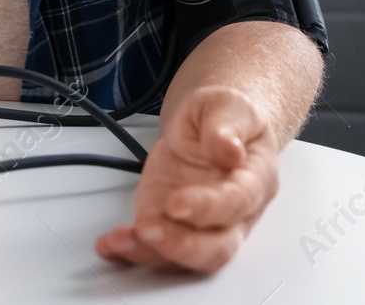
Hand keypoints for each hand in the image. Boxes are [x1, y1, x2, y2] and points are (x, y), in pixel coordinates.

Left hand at [95, 85, 280, 272]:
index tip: (177, 204)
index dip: (208, 208)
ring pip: (184, 257)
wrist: (212, 126)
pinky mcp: (170, 226)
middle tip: (148, 230)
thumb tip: (229, 149)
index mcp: (255, 180)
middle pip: (216, 247)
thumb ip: (227, 126)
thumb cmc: (226, 118)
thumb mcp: (227, 106)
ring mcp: (200, 226)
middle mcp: (232, 215)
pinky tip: (110, 245)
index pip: (238, 202)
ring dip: (150, 252)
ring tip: (121, 240)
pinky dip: (130, 251)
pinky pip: (153, 249)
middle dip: (180, 246)